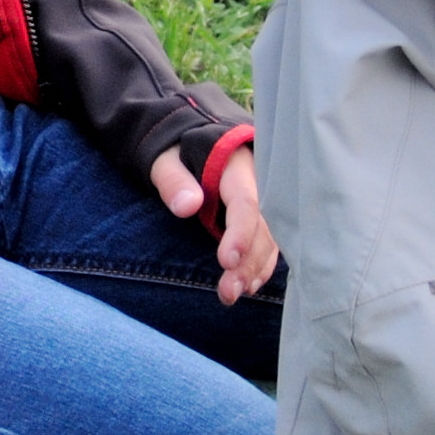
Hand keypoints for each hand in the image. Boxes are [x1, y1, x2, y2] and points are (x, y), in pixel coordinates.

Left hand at [149, 142, 277, 304]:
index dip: (240, 233)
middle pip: (262, 226)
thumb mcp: (165, 158)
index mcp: (236, 165)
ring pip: (270, 238)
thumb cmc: (175, 151)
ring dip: (255, 268)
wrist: (188, 140)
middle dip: (248, 261)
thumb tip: (188, 206)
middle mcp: (257, 183)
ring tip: (234, 294)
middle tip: (228, 292)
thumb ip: (173, 179)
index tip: (226, 262)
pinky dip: (262, 264)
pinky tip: (250, 284)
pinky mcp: (259, 215)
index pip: (245, 202)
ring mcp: (262, 200)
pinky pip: (269, 241)